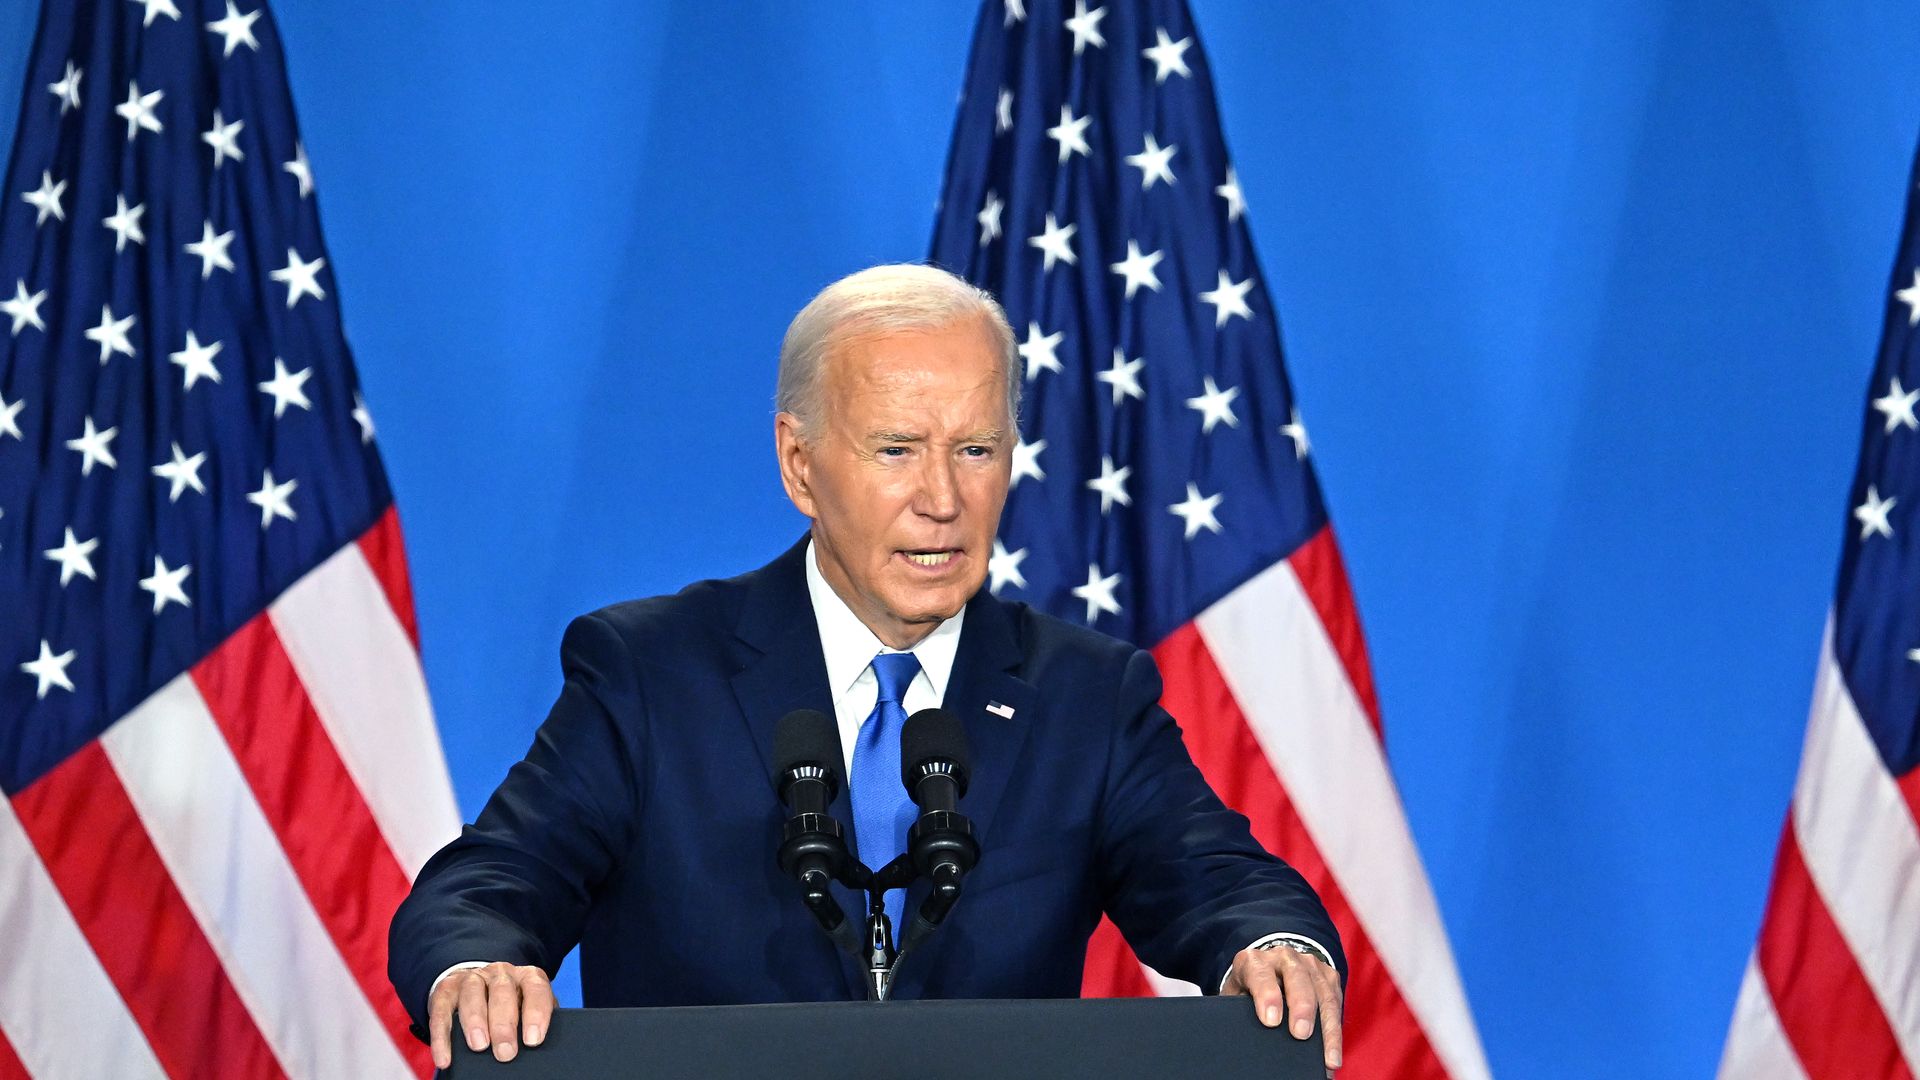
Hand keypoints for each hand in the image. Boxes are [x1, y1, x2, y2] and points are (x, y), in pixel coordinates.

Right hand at [427, 962, 554, 1068]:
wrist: (476, 984)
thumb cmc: (510, 1004)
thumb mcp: (528, 1007)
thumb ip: (534, 1021)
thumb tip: (535, 1049)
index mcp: (526, 976)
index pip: (536, 989)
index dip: (536, 1013)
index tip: (533, 1040)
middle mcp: (500, 973)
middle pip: (502, 991)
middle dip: (504, 1024)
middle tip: (505, 1052)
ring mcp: (471, 978)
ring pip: (472, 994)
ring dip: (475, 1021)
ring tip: (479, 1047)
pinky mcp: (446, 990)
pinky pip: (441, 1011)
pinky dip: (441, 1037)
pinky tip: (445, 1058)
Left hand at [1223, 945, 1342, 1074]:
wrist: (1268, 970)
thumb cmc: (1249, 990)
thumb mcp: (1237, 996)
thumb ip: (1238, 1010)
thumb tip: (1244, 1037)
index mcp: (1254, 961)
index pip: (1260, 973)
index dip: (1267, 995)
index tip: (1271, 1021)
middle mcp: (1283, 957)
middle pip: (1297, 977)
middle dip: (1301, 1006)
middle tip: (1300, 1034)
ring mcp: (1309, 964)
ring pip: (1322, 992)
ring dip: (1327, 1027)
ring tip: (1327, 1057)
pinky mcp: (1328, 976)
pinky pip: (1336, 1002)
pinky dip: (1336, 1031)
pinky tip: (1333, 1053)